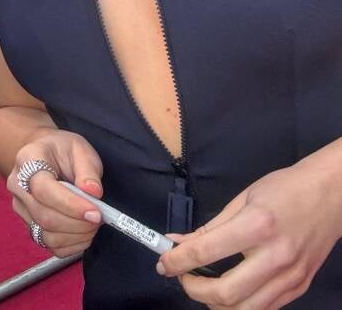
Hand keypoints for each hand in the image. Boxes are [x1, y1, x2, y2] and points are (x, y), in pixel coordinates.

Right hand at [8, 130, 103, 257]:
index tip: (96, 212)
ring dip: (76, 236)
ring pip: (46, 235)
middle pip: (44, 216)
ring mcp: (21, 208)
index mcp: (27, 160)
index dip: (70, 205)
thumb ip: (88, 169)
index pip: (43, 189)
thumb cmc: (63, 150)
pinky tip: (84, 233)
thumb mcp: (79, 148)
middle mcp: (17, 186)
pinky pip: (49, 246)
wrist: (45, 155)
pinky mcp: (29, 226)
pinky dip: (72, 245)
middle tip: (99, 217)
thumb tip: (93, 192)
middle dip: (77, 223)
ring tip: (93, 223)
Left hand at [157, 144, 341, 307]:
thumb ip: (211, 226)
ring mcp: (290, 277)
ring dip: (215, 305)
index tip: (163, 264)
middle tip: (182, 276)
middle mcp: (275, 257)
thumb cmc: (285, 189)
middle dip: (193, 290)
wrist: (330, 195)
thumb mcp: (243, 198)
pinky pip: (265, 309)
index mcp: (257, 225)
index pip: (206, 251)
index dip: (177, 261)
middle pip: (225, 293)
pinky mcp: (299, 287)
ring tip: (203, 287)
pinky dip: (241, 306)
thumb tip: (178, 242)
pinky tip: (230, 292)